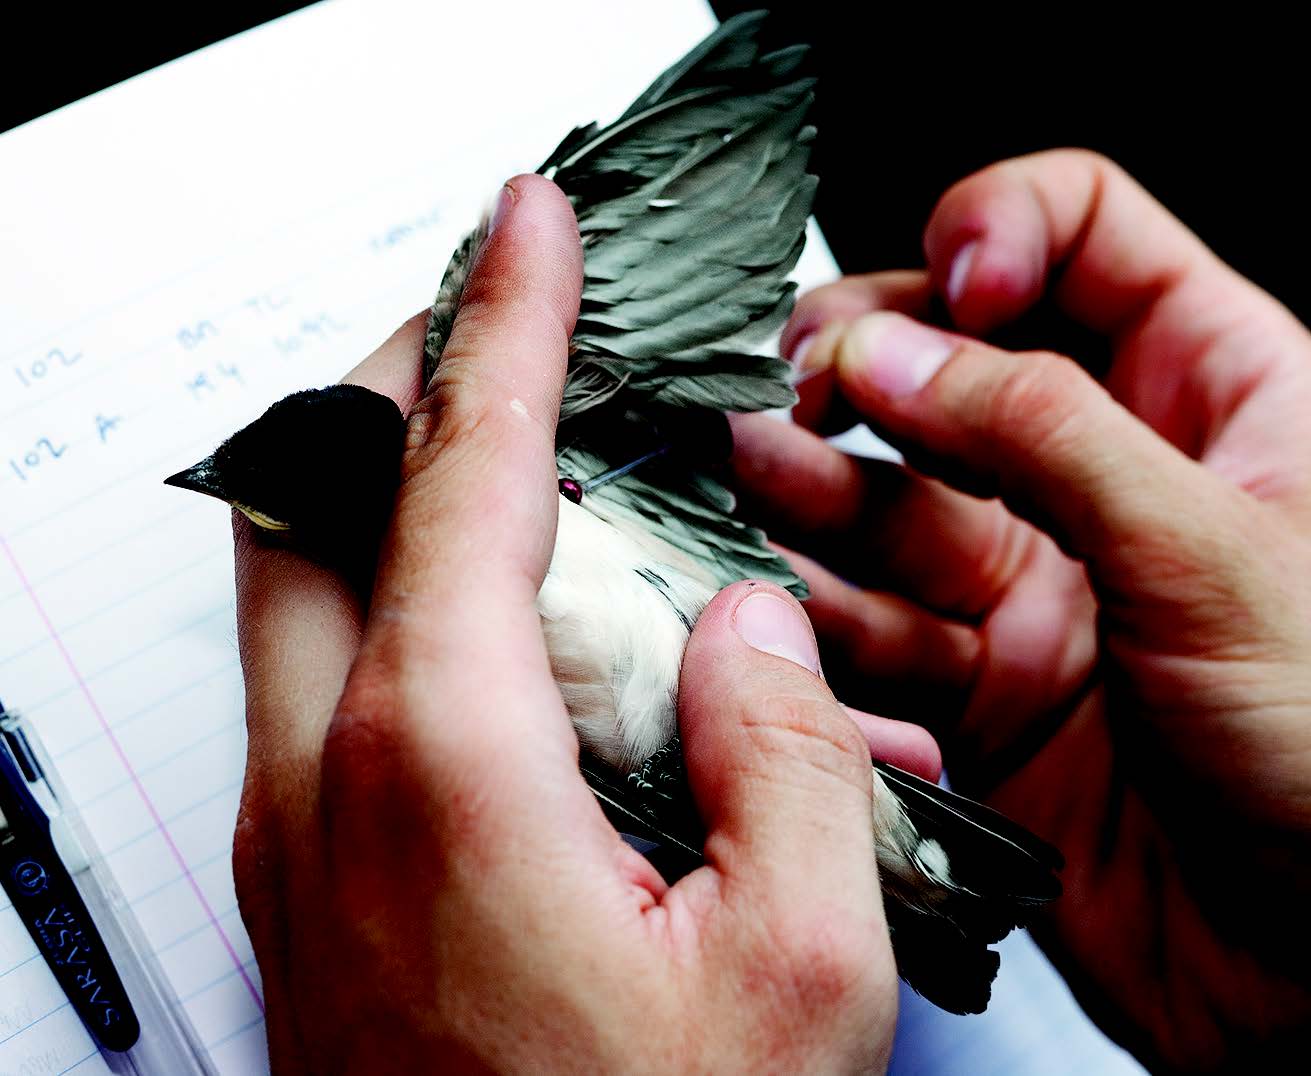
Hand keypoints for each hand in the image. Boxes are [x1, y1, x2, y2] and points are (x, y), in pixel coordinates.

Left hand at [232, 175, 897, 1072]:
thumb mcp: (796, 969)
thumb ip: (790, 754)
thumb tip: (745, 630)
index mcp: (447, 768)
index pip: (463, 470)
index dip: (508, 320)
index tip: (526, 223)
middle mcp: (334, 782)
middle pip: (315, 501)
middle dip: (400, 381)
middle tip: (493, 327)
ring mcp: (300, 836)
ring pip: (306, 591)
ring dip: (399, 497)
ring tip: (520, 472)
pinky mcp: (312, 885)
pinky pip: (336, 692)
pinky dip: (411, 616)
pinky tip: (531, 655)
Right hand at [731, 150, 1310, 1068]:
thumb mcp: (1217, 553)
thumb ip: (1043, 435)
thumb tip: (896, 351)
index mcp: (1216, 395)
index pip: (1079, 239)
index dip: (991, 237)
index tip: (943, 291)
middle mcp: (1112, 479)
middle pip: (955, 364)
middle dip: (868, 362)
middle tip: (804, 384)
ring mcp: (1040, 584)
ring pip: (898, 500)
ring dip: (818, 482)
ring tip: (753, 468)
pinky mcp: (985, 685)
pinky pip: (880, 624)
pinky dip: (824, 612)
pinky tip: (783, 596)